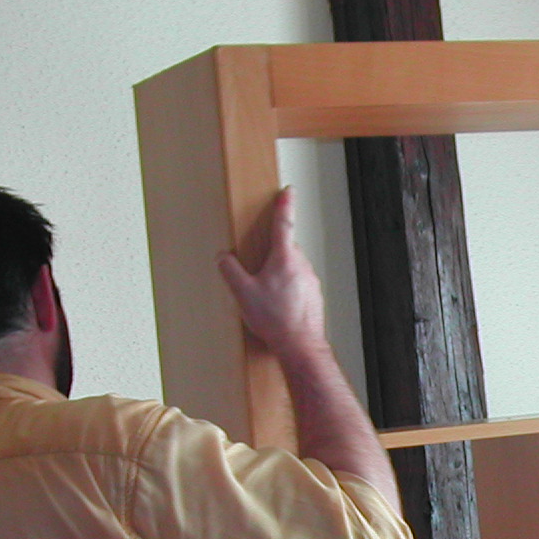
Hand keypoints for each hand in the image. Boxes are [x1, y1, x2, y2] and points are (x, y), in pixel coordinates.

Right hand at [218, 187, 325, 357]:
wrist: (300, 346)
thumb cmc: (276, 320)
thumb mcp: (243, 293)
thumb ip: (230, 270)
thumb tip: (224, 258)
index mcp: (285, 258)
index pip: (284, 224)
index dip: (284, 205)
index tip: (287, 192)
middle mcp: (302, 267)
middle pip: (287, 249)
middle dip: (274, 253)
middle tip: (260, 268)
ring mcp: (311, 282)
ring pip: (293, 268)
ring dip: (280, 275)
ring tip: (267, 295)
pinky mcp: (315, 297)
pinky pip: (299, 285)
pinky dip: (288, 290)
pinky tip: (278, 307)